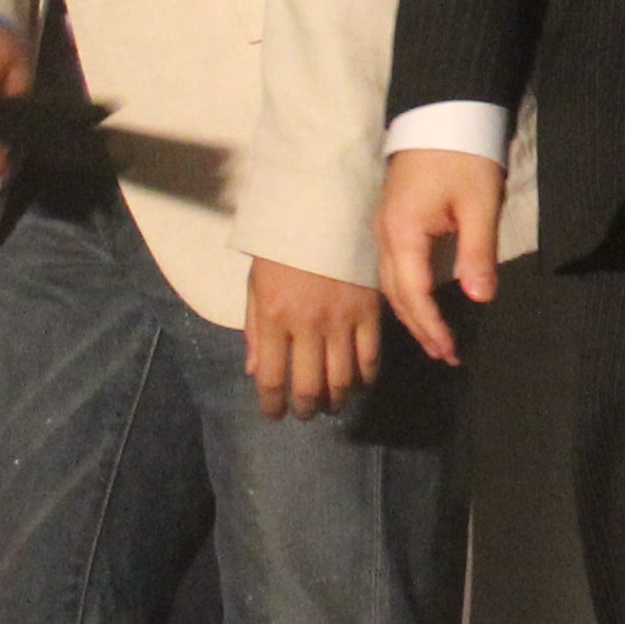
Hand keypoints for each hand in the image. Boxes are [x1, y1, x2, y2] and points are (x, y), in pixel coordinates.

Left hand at [244, 256, 385, 420]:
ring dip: (336, 400)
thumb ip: (254, 329)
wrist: (324, 209)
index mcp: (274, 317)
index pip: (272, 378)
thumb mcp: (256, 283)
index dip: (272, 404)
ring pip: (342, 379)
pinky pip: (370, 356)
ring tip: (331, 404)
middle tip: (304, 413)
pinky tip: (359, 382)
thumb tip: (255, 372)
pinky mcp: (369, 311)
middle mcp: (307, 325)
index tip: (274, 414)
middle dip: (305, 408)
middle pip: (309, 386)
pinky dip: (365, 377)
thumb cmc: (283, 245)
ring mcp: (342, 320)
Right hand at [377, 147, 505, 365]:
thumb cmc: (464, 154)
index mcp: (403, 232)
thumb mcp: (479, 204)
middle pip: (397, 294)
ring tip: (437, 340)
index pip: (413, 293)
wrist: (443, 111)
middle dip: (420, 328)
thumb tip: (480, 297)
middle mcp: (385, 235)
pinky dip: (408, 293)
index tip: (450, 351)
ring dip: (413, 314)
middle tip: (446, 355)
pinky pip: (393, 268)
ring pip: (391, 283)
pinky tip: (423, 304)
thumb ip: (477, 252)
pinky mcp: (392, 220)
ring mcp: (384, 227)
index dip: (431, 326)